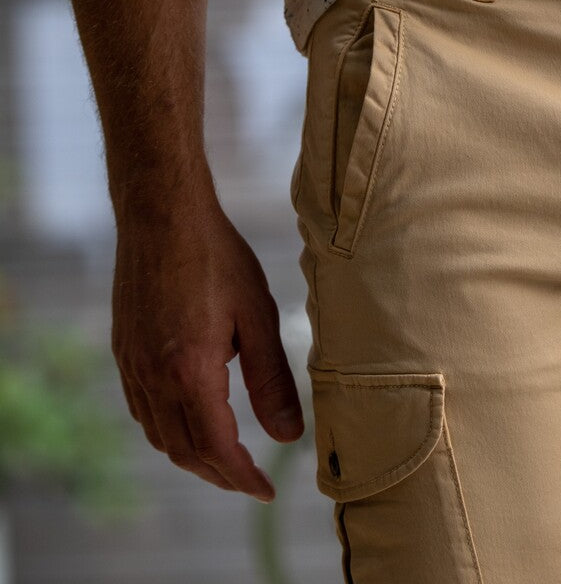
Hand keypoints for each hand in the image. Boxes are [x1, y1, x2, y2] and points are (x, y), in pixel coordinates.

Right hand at [111, 193, 303, 500]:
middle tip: (252, 482)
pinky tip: (192, 422)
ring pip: (160, 435)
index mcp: (189, 372)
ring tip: (228, 460)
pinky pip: (144, 411)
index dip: (242, 476)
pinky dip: (170, 431)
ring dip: (193, 456)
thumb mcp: (258, 316)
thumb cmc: (217, 258)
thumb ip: (271, 380)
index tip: (267, 490)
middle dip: (219, 474)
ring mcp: (132, 367)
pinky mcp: (124, 352)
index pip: (216, 447)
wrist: (162, 217)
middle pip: (184, 451)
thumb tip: (289, 435)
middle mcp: (153, 378)